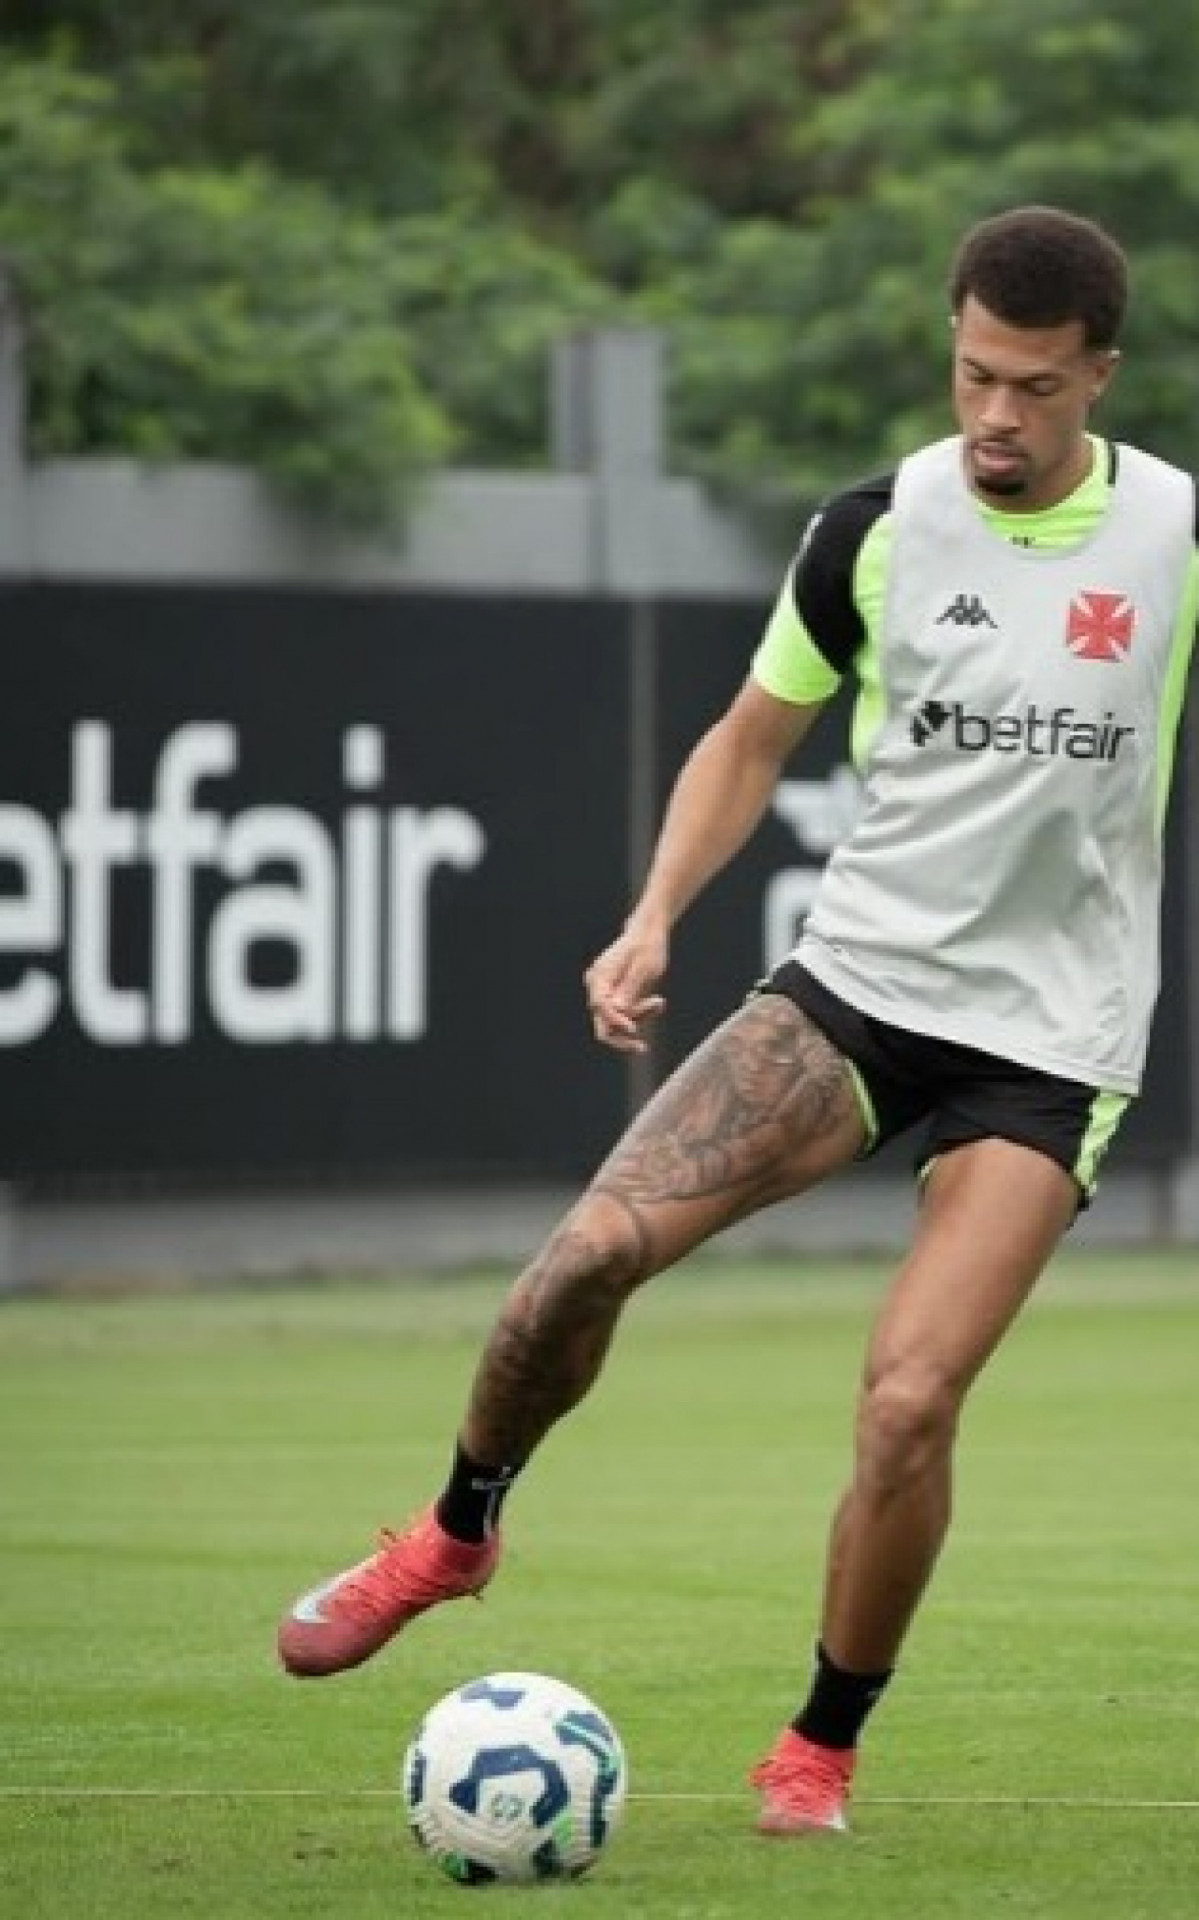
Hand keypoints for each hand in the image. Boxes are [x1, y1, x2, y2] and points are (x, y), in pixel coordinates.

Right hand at [583, 923, 667, 1052]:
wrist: (648, 933)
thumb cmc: (648, 946)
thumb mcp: (644, 967)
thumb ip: (630, 989)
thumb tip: (618, 1012)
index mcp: (599, 977)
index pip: (600, 1007)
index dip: (616, 1021)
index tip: (635, 1030)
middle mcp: (597, 987)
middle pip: (602, 1022)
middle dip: (623, 1035)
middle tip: (642, 1047)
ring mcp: (604, 993)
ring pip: (615, 1022)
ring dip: (638, 1018)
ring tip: (659, 1002)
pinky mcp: (615, 997)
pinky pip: (625, 1015)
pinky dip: (641, 1013)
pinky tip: (658, 1002)